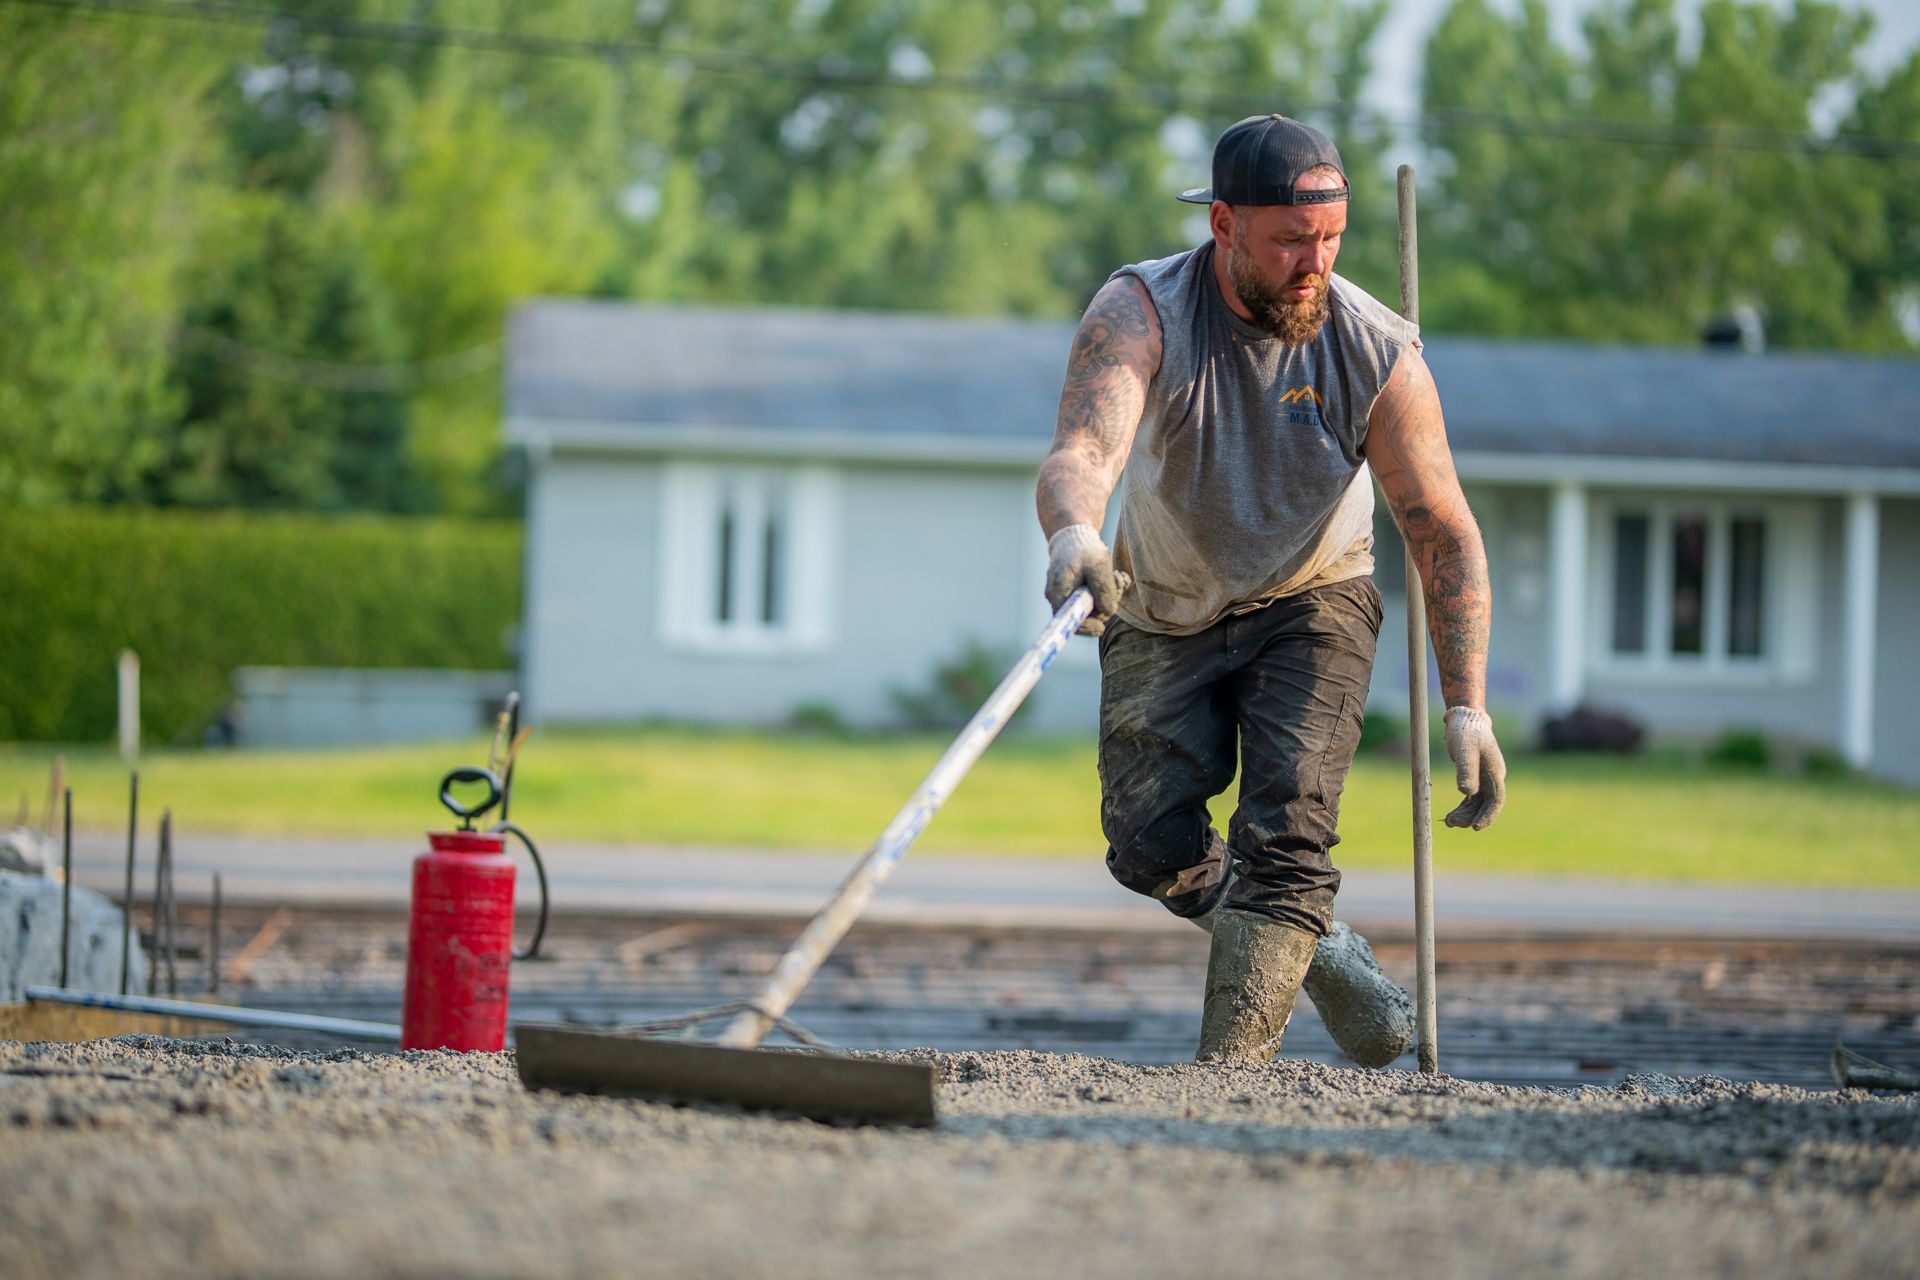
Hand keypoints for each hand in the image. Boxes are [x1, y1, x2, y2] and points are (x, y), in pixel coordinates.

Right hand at [1045, 524, 1130, 635]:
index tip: (1103, 626)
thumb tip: (1108, 612)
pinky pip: (1098, 600)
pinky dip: (1110, 591)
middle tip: (1118, 583)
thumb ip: (1104, 590)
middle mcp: (1061, 599)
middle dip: (1106, 604)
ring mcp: (1070, 596)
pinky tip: (1117, 576)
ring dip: (1111, 594)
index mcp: (1058, 594)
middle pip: (1085, 616)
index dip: (1087, 628)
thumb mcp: (1098, 566)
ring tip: (1117, 575)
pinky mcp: (1081, 593)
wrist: (1075, 534)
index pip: (1070, 622)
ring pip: (1095, 608)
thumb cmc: (1083, 548)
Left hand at [1442, 706, 1505, 829]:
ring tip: (1448, 822)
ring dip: (1465, 814)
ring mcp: (1483, 778)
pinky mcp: (1473, 776)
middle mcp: (1492, 777)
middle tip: (1452, 823)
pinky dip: (1462, 808)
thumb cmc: (1465, 732)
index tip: (1476, 827)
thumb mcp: (1465, 750)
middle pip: (1486, 804)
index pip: (1496, 799)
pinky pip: (1470, 798)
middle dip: (1471, 817)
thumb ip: (1466, 770)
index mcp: (1495, 772)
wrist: (1464, 717)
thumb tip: (1466, 793)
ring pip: (1477, 803)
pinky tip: (1451, 815)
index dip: (1487, 815)